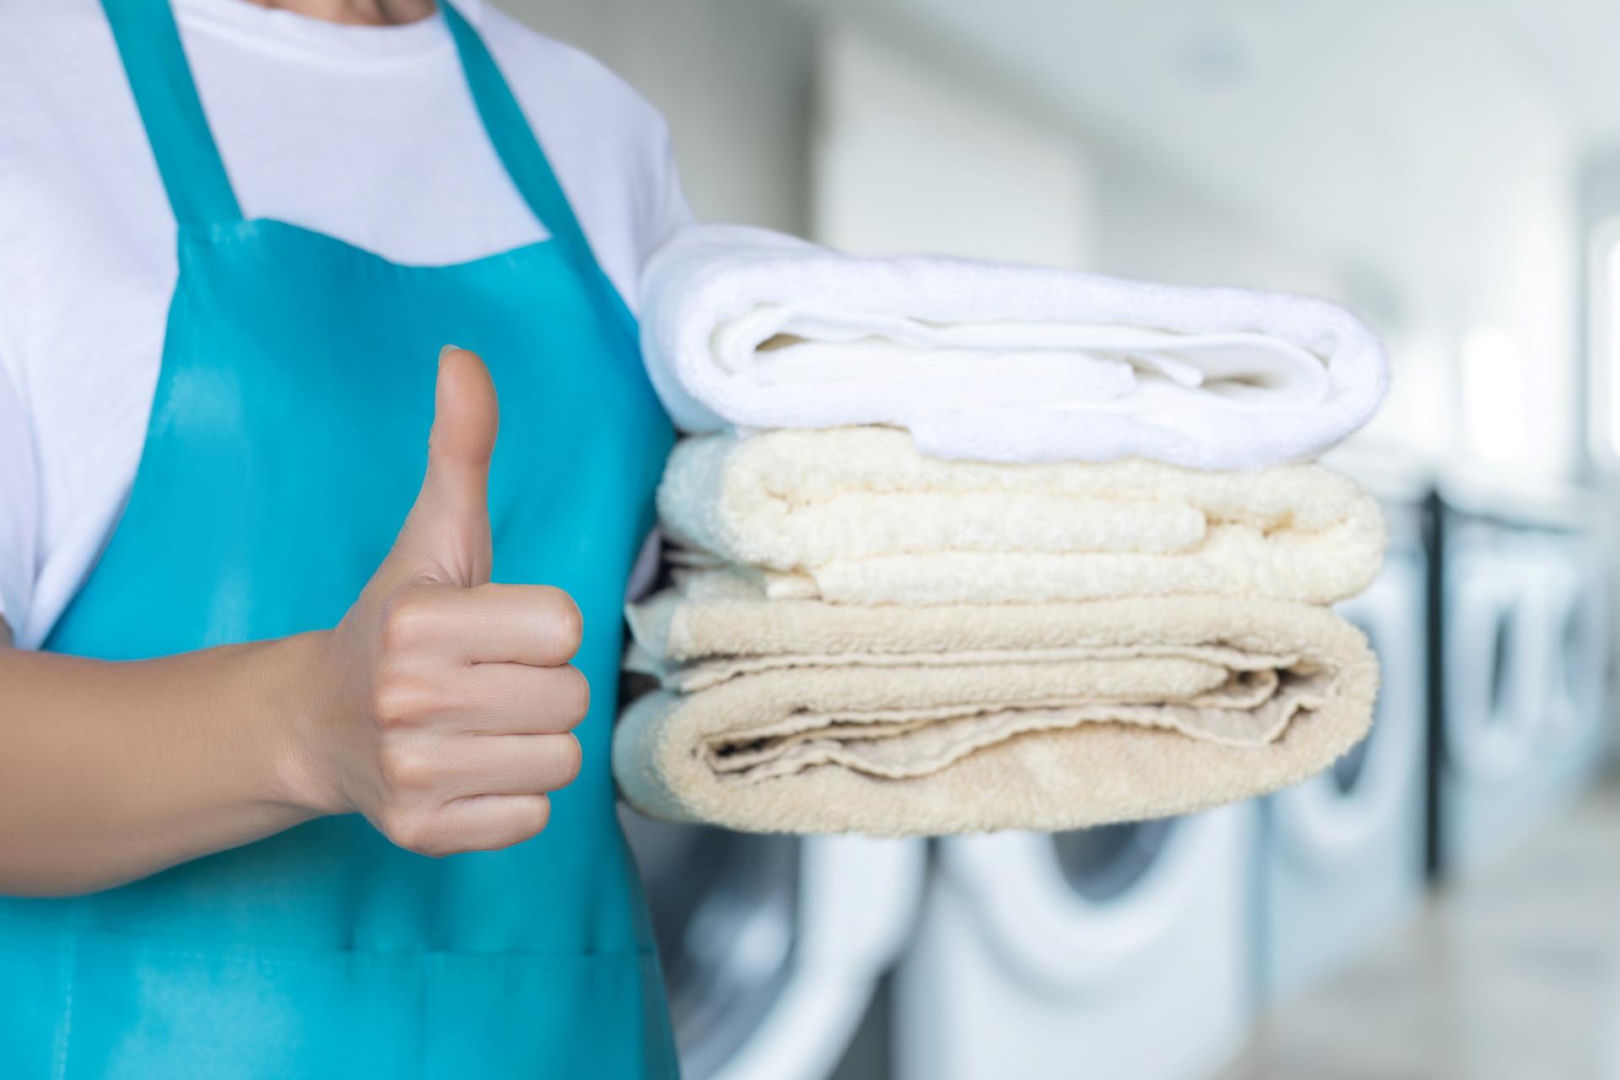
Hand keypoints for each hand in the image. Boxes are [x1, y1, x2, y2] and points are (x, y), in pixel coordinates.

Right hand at [292, 347, 586, 855]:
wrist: (313, 724)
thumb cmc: (396, 622)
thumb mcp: (432, 534)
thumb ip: (460, 448)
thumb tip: (462, 357)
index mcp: (418, 622)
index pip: (564, 626)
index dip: (537, 626)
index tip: (490, 629)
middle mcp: (406, 700)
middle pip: (571, 698)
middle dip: (539, 686)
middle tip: (484, 681)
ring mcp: (410, 773)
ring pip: (560, 760)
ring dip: (531, 742)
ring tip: (477, 725)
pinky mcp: (420, 834)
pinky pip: (534, 818)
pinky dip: (512, 798)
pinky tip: (466, 770)